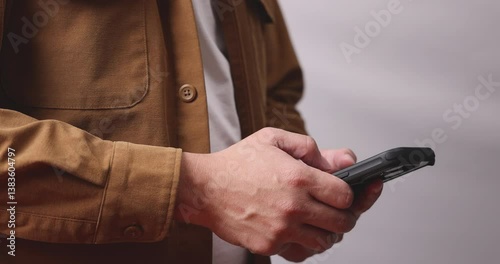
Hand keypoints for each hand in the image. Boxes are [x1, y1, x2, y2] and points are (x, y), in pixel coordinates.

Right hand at [174, 128, 356, 255]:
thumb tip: (342, 160)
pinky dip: (304, 244)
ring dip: (326, 233)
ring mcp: (282, 229)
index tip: (342, 193)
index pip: (346, 195)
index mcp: (298, 178)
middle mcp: (293, 206)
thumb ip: (310, 147)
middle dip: (345, 216)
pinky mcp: (269, 245)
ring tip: (316, 221)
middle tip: (337, 211)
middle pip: (342, 223)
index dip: (350, 194)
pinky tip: (298, 230)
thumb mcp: (273, 139)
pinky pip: (300, 252)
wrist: (204, 189)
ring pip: (324, 242)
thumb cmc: (236, 164)